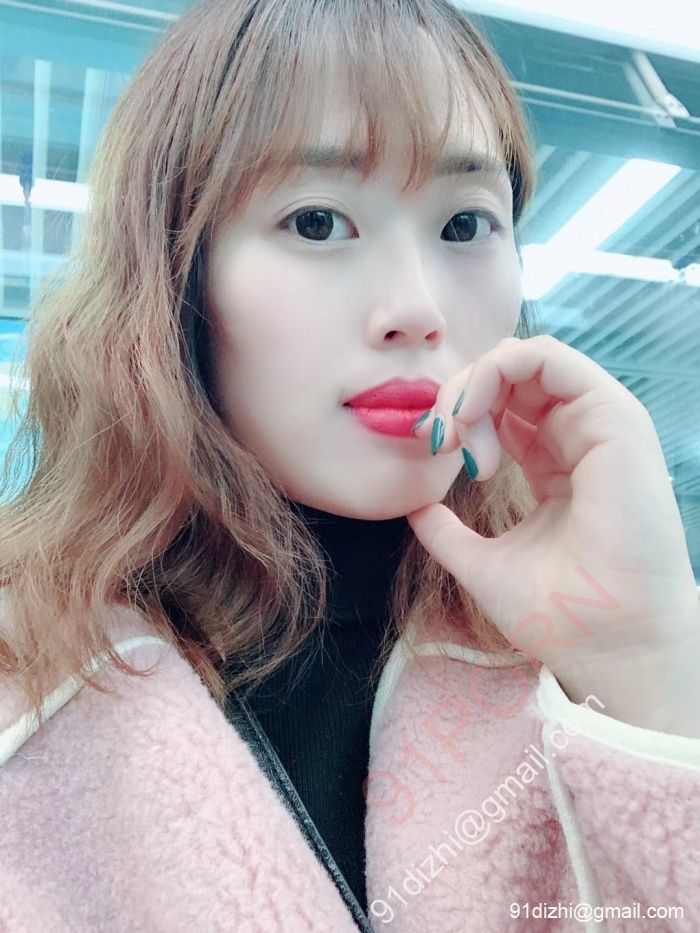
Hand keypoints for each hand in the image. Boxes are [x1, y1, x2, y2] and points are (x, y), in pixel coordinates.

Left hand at [407, 335, 699, 728]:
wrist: (610, 646)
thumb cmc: (561, 615)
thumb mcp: (484, 565)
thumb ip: (448, 534)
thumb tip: (415, 510)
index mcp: (555, 464)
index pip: (500, 407)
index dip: (457, 414)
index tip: (432, 449)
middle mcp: (578, 437)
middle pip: (507, 377)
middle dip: (458, 395)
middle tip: (437, 438)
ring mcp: (599, 424)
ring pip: (523, 359)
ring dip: (472, 383)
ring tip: (454, 430)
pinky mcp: (613, 418)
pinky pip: (548, 358)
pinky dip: (496, 370)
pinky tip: (471, 414)